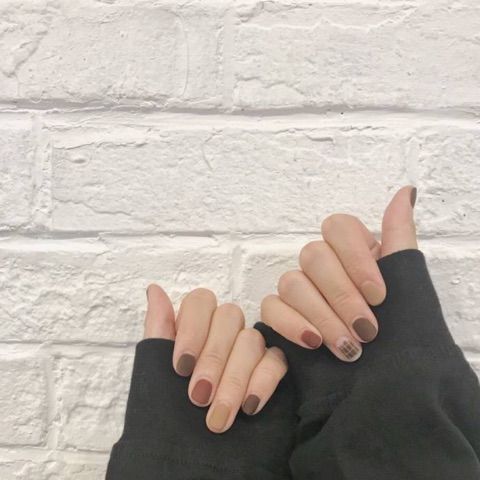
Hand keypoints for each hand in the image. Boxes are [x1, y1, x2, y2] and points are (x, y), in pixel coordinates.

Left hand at [143, 285, 287, 432]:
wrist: (191, 460)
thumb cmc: (169, 414)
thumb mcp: (156, 371)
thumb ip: (158, 329)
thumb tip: (154, 288)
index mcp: (195, 326)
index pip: (201, 301)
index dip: (192, 329)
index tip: (180, 366)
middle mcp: (223, 332)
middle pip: (230, 317)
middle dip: (213, 359)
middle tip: (198, 397)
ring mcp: (249, 348)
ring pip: (252, 340)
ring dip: (234, 378)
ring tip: (218, 416)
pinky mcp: (272, 368)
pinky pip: (276, 361)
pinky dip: (262, 382)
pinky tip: (249, 407)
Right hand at [261, 185, 417, 361]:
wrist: (385, 375)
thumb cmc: (396, 327)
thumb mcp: (405, 283)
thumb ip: (400, 236)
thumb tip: (405, 191)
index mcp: (350, 250)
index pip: (338, 227)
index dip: (355, 259)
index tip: (380, 295)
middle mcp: (321, 264)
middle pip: (313, 255)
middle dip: (342, 295)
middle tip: (367, 330)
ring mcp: (297, 287)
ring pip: (291, 282)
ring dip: (321, 315)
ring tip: (348, 347)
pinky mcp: (280, 313)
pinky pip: (271, 307)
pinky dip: (292, 325)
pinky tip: (314, 343)